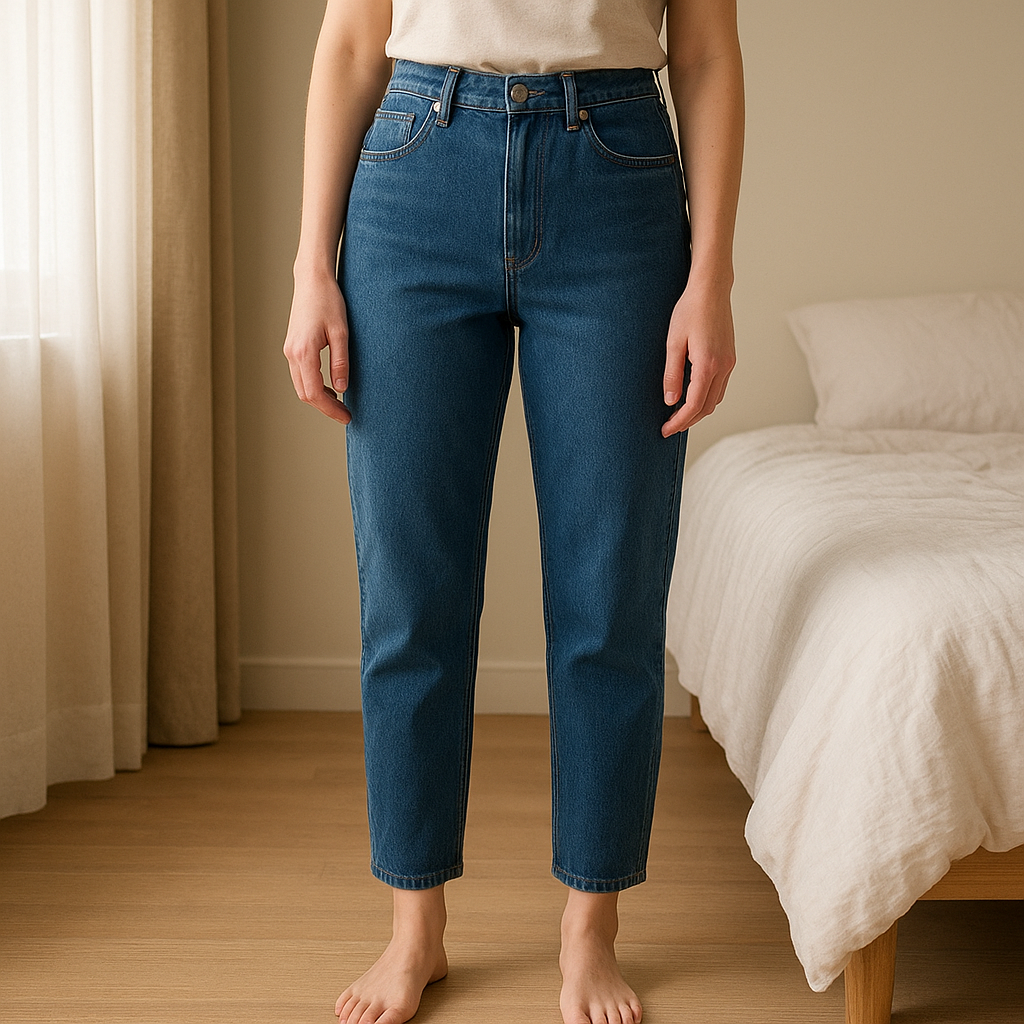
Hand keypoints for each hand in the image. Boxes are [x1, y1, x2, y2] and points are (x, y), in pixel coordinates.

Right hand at [283, 269, 351, 424]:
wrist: (312, 280)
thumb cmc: (329, 301)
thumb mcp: (341, 332)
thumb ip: (340, 362)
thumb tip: (342, 389)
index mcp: (304, 352)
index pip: (315, 393)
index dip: (331, 409)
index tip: (347, 417)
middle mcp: (292, 354)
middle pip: (305, 394)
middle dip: (325, 407)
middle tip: (346, 413)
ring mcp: (289, 350)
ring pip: (300, 386)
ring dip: (318, 398)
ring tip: (340, 403)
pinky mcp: (291, 347)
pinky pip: (300, 375)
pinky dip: (313, 386)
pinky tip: (330, 386)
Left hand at [661, 279, 735, 436]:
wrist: (711, 290)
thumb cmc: (690, 311)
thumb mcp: (673, 343)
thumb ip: (672, 374)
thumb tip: (670, 401)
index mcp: (709, 365)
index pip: (693, 405)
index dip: (678, 422)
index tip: (665, 430)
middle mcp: (723, 367)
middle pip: (706, 408)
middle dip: (688, 421)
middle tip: (668, 427)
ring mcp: (729, 363)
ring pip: (715, 400)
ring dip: (698, 411)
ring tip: (678, 415)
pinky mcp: (729, 358)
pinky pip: (720, 388)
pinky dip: (706, 398)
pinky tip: (691, 397)